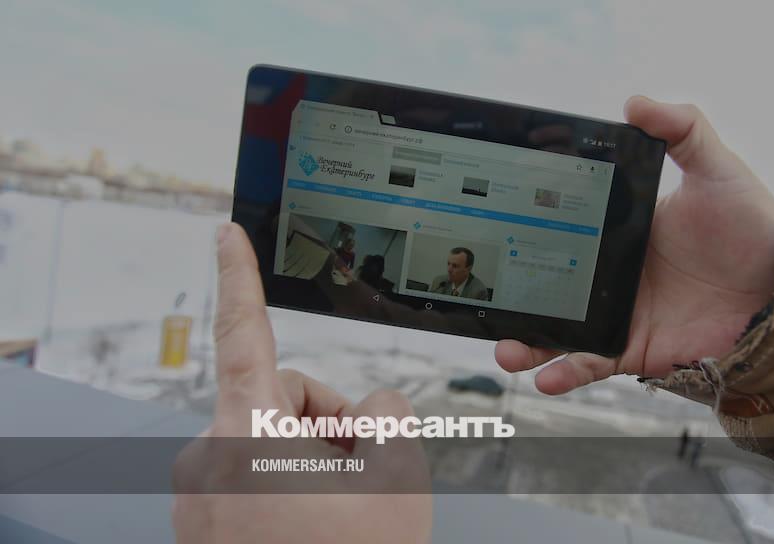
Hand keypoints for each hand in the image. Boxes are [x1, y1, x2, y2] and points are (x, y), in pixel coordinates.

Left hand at [172, 223, 430, 542]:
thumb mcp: (397, 478)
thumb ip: (389, 412)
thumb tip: (373, 407)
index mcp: (247, 438)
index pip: (246, 332)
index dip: (240, 274)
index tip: (225, 233)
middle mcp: (208, 463)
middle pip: (281, 397)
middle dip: (330, 422)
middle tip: (365, 469)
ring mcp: (200, 500)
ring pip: (271, 440)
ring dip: (314, 458)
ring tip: (344, 508)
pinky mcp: (203, 526)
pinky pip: (253, 476)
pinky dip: (289, 485)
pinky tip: (317, 522)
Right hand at [496, 96, 773, 394]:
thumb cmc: (750, 223)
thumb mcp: (716, 168)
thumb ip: (682, 130)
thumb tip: (635, 102)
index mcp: (618, 230)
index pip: (560, 229)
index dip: (526, 232)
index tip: (494, 229)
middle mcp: (610, 274)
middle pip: (548, 285)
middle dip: (514, 298)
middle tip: (487, 302)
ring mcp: (619, 313)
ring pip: (560, 331)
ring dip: (528, 343)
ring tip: (507, 351)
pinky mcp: (635, 349)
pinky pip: (592, 363)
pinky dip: (567, 373)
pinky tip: (547, 378)